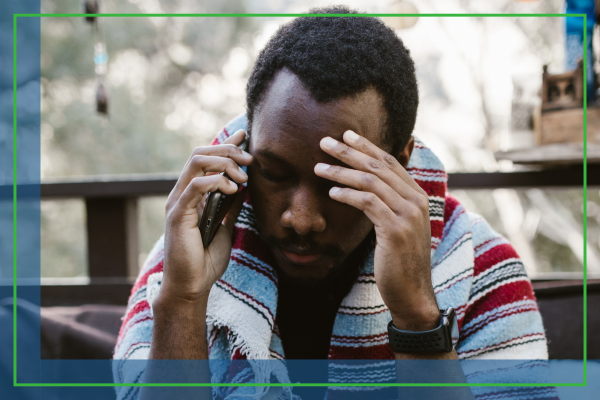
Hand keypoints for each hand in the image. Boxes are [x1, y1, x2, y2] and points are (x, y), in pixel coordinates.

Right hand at [161, 129, 252, 302]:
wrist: (192, 286)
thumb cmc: (205, 259)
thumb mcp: (225, 226)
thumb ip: (230, 205)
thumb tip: (244, 186)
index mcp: (192, 194)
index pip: (206, 158)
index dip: (225, 143)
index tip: (245, 135)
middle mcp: (181, 193)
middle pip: (201, 153)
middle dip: (228, 150)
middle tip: (250, 160)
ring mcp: (177, 202)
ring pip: (197, 162)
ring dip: (224, 163)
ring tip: (243, 178)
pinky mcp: (178, 214)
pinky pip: (195, 186)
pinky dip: (216, 182)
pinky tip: (233, 190)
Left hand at [314, 130, 438, 330]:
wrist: (413, 293)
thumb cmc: (399, 261)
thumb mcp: (398, 227)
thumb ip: (389, 205)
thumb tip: (366, 190)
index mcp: (417, 196)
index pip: (390, 162)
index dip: (367, 146)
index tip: (346, 135)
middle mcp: (417, 200)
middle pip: (378, 166)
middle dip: (349, 152)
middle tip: (324, 142)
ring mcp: (409, 214)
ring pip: (371, 181)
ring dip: (341, 172)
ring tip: (318, 168)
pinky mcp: (397, 229)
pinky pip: (369, 203)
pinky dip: (348, 194)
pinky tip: (332, 192)